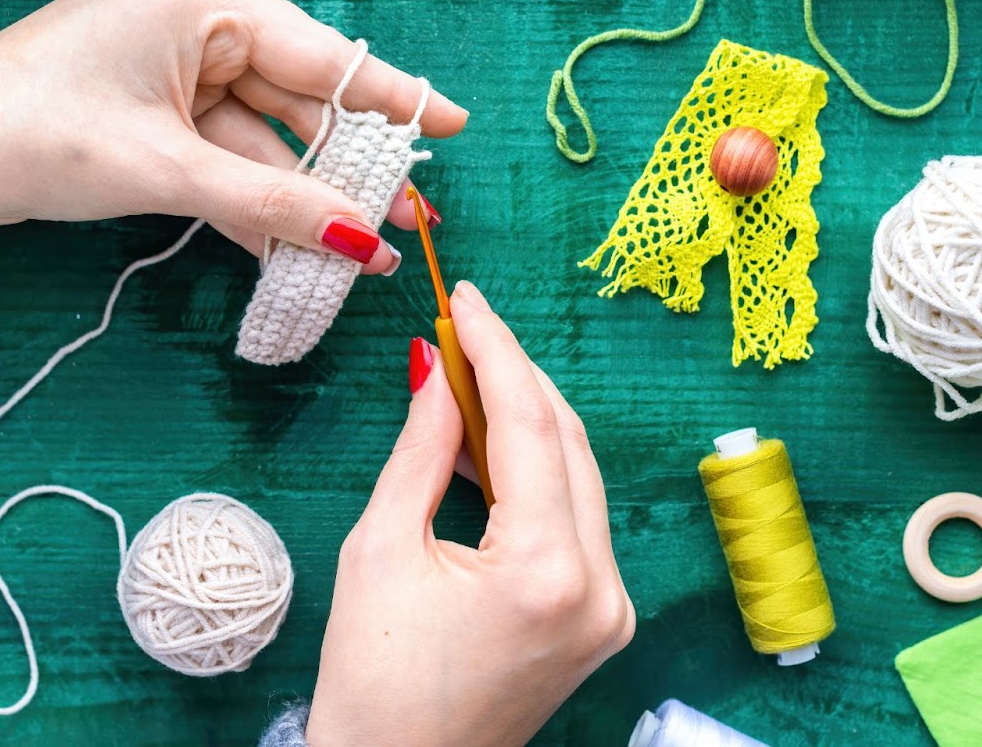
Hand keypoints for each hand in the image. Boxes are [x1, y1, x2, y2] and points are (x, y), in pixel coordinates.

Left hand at [0, 0, 464, 274]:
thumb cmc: (34, 137)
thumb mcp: (165, 172)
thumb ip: (272, 205)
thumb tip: (365, 242)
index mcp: (199, 1)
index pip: (321, 55)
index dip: (392, 98)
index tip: (454, 126)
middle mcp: (194, 22)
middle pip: (298, 100)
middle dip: (349, 167)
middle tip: (412, 221)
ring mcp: (172, 69)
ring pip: (263, 138)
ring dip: (302, 196)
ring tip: (365, 252)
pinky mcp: (152, 111)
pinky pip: (224, 155)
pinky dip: (254, 199)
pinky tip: (299, 246)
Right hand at [304, 281, 635, 745]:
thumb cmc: (371, 680)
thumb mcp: (381, 548)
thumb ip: (422, 449)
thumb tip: (439, 371)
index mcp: (546, 571)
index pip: (531, 426)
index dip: (496, 351)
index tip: (466, 301)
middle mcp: (600, 588)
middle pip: (570, 443)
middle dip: (517, 377)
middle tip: (465, 327)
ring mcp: (611, 609)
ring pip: (580, 477)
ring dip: (529, 422)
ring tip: (466, 377)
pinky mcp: (603, 620)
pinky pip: (577, 520)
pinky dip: (538, 475)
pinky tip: (489, 445)